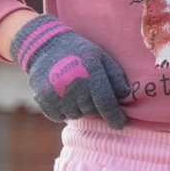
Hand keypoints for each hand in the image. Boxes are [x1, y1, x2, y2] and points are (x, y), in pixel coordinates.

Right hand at [12, 16, 130, 128]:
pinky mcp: (44, 102)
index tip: (120, 124)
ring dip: (78, 107)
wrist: (44, 46)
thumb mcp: (100, 57)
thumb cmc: (78, 51)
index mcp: (90, 75)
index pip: (106, 104)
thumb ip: (115, 76)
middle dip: (94, 106)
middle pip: (92, 112)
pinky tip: (62, 94)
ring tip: (73, 89)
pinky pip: (60, 116)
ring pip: (76, 115)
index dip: (115, 117)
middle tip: (87, 89)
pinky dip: (63, 109)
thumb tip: (125, 96)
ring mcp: (57, 96)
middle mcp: (74, 88)